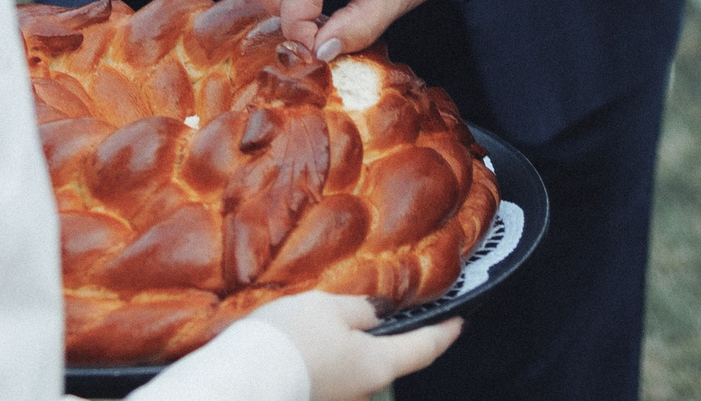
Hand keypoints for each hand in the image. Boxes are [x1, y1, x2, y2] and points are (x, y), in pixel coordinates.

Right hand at [240, 294, 461, 400]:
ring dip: (343, 349)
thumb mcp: (330, 308)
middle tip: (364, 313)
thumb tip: (380, 311)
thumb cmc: (291, 339)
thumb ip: (361, 309)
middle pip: (382, 361)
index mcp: (377, 365)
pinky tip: (300, 344)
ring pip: (351, 370)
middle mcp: (362, 392)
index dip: (444, 333)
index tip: (459, 322)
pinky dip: (321, 360)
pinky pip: (326, 377)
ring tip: (316, 325)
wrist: (241, 381)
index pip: (424, 349)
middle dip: (376, 339)